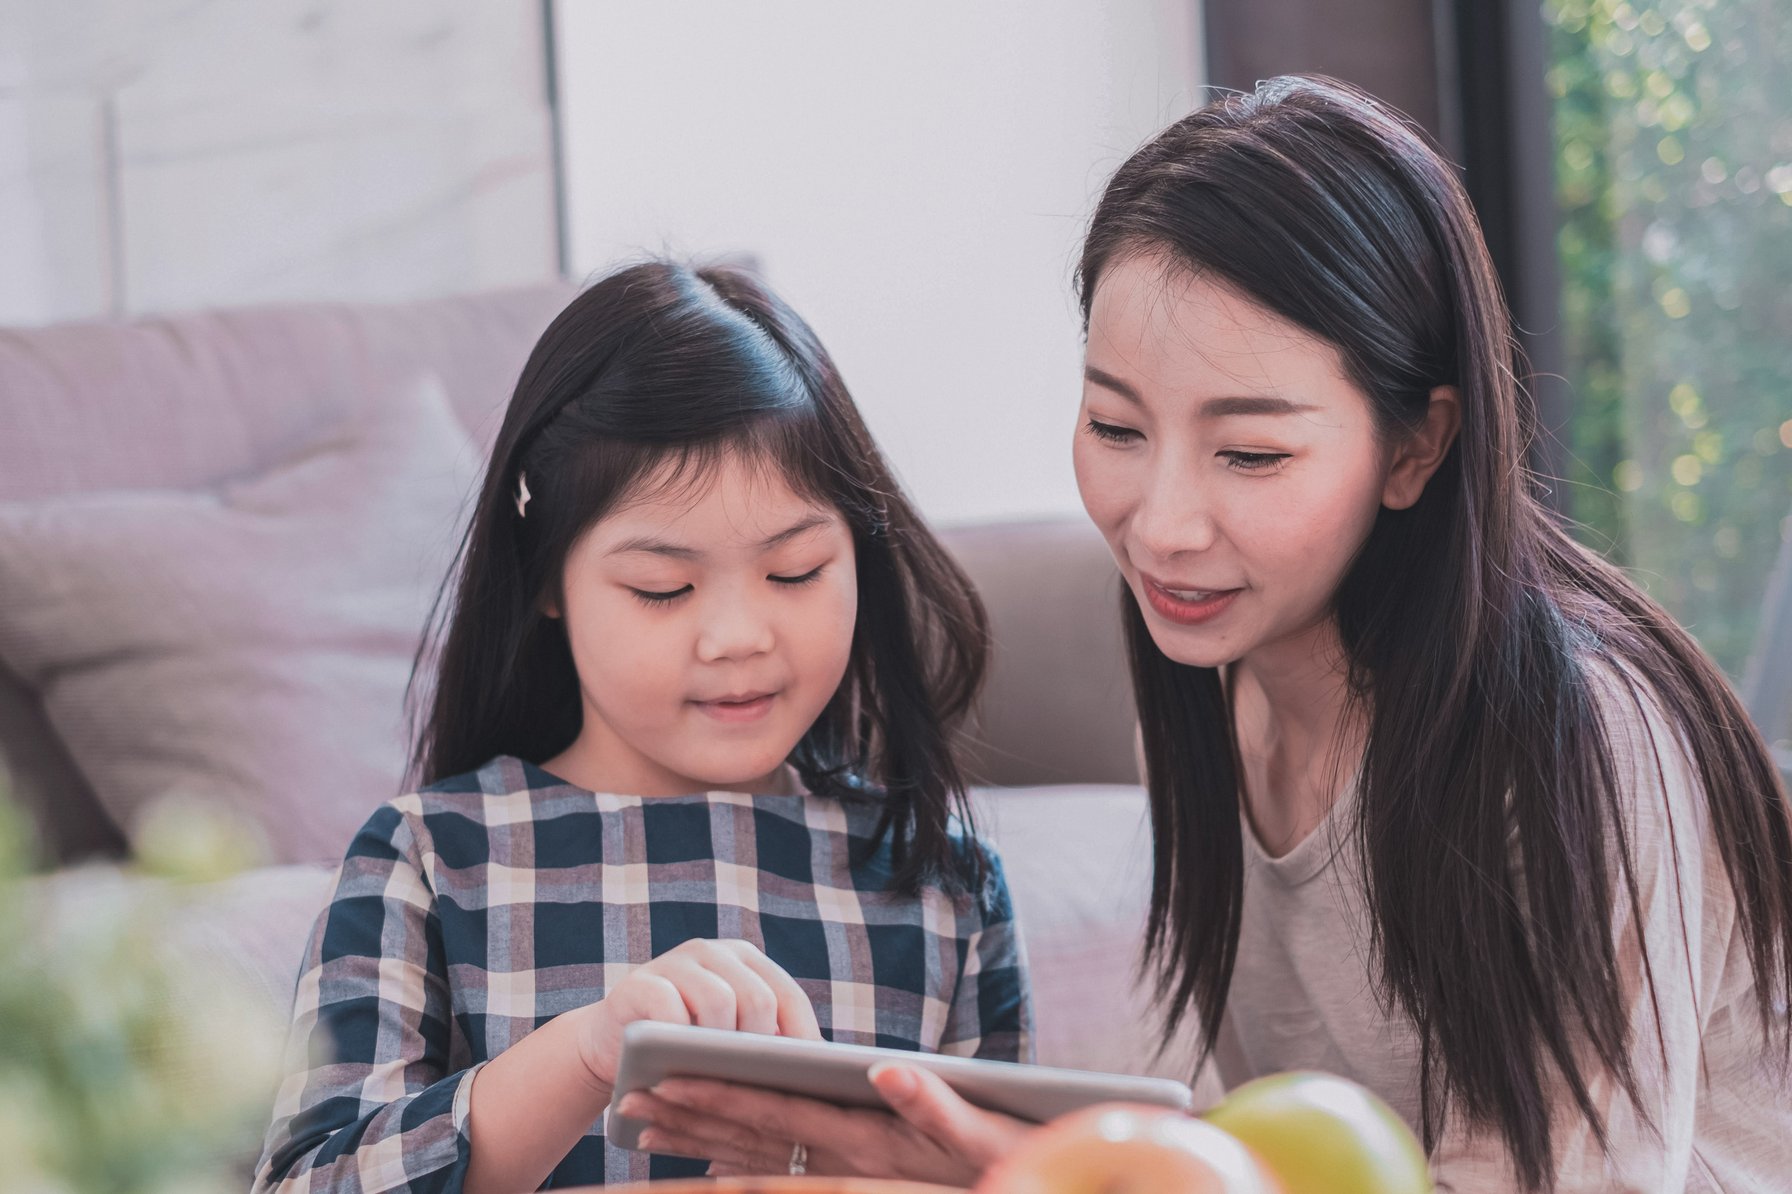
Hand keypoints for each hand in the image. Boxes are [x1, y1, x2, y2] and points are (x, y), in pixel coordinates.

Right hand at [576, 938, 822, 1094]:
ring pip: (719, 1001)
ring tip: (717, 1073)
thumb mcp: (727, 1039)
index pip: (788, 996)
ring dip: (719, 1045)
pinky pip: (669, 1007)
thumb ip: (763, 1041)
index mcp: (746, 961)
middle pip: (758, 997)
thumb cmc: (683, 1049)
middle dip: (761, 1046)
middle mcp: (714, 952)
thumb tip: (813, 1071)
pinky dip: (679, 1036)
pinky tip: (678, 1059)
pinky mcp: (640, 981)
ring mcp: (676, 961)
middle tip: (754, 1080)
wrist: (612, 1046)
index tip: (814, 1078)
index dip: (803, 1037)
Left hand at [616, 1062, 1032, 1182]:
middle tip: (628, 1103)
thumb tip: (884, 1068)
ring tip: (648, 1125)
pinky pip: (780, 1171)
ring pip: (754, 1158)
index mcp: (864, 1141)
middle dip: (687, 1118)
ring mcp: (844, 1175)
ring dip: (700, 1140)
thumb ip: (933, 1102)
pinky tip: (708, 1154)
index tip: (665, 1081)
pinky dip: (737, 1160)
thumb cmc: (1009, 1162)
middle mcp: (843, 1163)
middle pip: (749, 1139)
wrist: (1022, 1191)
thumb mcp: (982, 1134)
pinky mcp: (854, 1178)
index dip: (718, 1097)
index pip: (774, 1116)